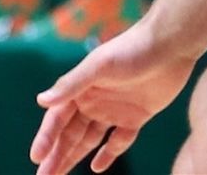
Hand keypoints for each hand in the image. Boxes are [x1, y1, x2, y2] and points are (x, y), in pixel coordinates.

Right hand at [30, 22, 197, 174]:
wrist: (170, 44)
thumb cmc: (132, 49)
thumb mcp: (99, 66)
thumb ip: (71, 84)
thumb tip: (40, 101)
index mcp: (80, 88)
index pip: (58, 118)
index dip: (46, 138)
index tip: (36, 158)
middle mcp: (93, 100)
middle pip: (71, 133)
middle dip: (56, 155)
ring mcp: (114, 109)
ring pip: (89, 140)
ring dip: (75, 156)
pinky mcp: (136, 116)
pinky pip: (119, 140)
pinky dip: (108, 154)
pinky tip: (96, 167)